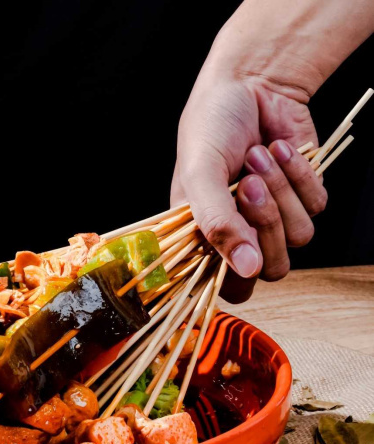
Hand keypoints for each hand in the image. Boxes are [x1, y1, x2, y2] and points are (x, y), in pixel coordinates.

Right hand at [171, 74, 327, 302]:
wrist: (252, 83)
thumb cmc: (211, 126)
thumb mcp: (199, 174)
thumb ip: (216, 223)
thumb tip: (245, 269)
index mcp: (205, 237)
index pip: (227, 287)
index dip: (236, 276)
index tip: (236, 248)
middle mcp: (242, 233)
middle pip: (271, 267)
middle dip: (263, 222)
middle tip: (246, 184)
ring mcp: (276, 216)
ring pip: (299, 237)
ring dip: (280, 192)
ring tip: (258, 158)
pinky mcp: (305, 195)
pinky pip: (317, 205)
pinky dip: (300, 175)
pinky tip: (278, 149)